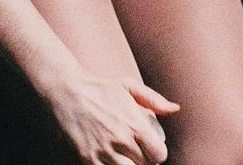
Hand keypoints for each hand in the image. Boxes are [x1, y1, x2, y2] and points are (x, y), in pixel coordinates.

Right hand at [48, 72, 179, 163]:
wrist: (66, 92)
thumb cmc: (99, 88)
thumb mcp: (128, 85)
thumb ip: (154, 99)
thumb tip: (175, 109)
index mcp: (134, 124)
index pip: (159, 155)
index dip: (157, 154)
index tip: (151, 149)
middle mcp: (121, 141)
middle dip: (143, 160)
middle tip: (136, 151)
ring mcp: (104, 153)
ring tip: (125, 156)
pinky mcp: (89, 161)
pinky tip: (111, 160)